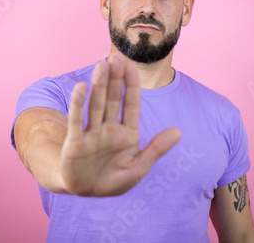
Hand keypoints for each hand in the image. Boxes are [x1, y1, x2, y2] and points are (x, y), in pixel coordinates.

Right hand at [61, 54, 180, 195]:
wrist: (86, 193)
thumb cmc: (114, 181)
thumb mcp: (138, 168)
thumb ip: (156, 150)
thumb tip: (178, 132)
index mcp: (127, 133)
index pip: (131, 105)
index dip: (131, 86)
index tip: (132, 67)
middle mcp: (108, 129)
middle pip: (112, 99)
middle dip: (114, 80)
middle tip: (115, 58)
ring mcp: (91, 133)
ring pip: (96, 105)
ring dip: (98, 86)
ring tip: (101, 66)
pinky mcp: (75, 142)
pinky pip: (76, 120)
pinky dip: (78, 105)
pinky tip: (81, 88)